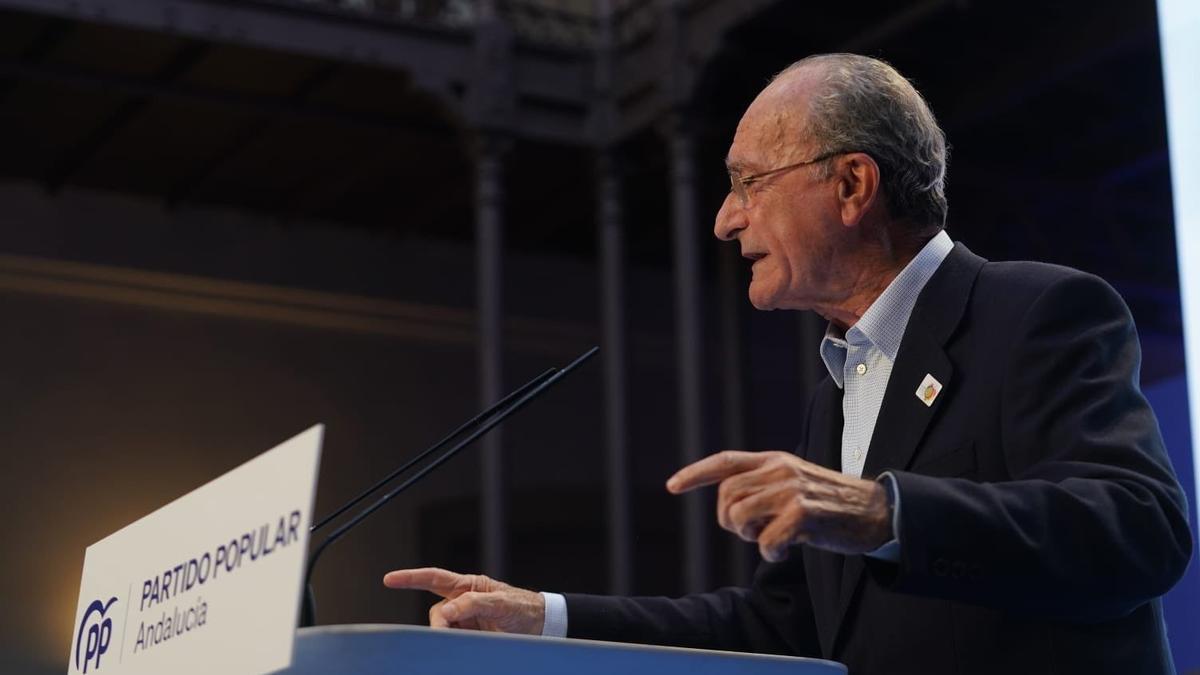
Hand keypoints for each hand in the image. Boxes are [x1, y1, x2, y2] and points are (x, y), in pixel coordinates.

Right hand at [382, 567, 544, 633]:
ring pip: (443, 630)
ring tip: (465, 642)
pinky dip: (451, 646)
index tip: (389, 579)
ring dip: (447, 637)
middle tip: (446, 634)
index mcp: (468, 586)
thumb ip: (472, 603)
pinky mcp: (468, 640)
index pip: (434, 578)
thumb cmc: (522, 608)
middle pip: (437, 612)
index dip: (410, 578)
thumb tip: (447, 611)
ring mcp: (465, 623)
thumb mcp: (500, 602)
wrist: (541, 627)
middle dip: (439, 623)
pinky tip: (458, 650)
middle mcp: (462, 603)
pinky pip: (452, 642)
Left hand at [666, 450, 891, 560]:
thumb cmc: (832, 505)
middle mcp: (780, 470)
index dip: (695, 473)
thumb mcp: (795, 483)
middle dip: (730, 522)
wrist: (877, 511)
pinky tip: (787, 551)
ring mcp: (791, 490)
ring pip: (740, 517)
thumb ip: (764, 486)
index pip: (725, 462)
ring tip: (772, 540)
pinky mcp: (803, 513)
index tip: (671, 486)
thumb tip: (730, 506)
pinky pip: (766, 541)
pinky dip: (771, 553)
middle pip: (726, 497)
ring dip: (750, 537)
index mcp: (775, 460)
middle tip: (754, 533)